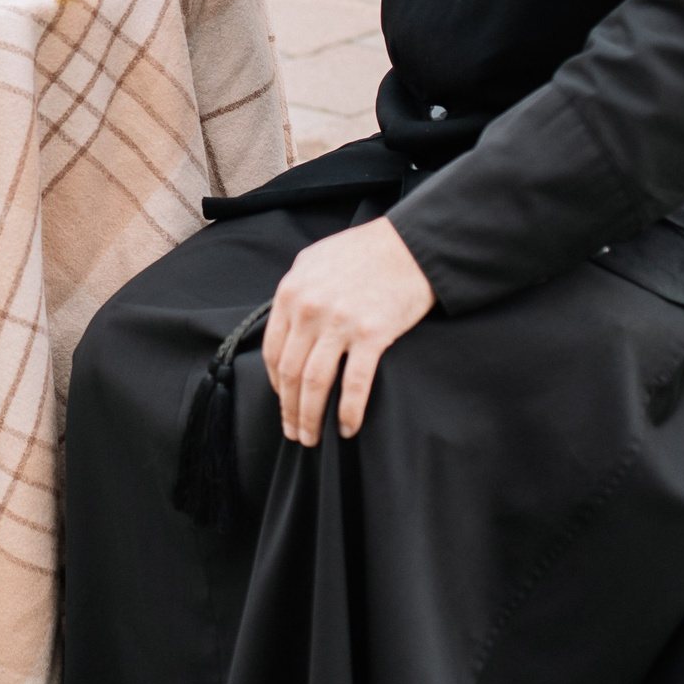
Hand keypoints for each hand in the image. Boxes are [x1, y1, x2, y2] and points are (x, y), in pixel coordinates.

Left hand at [260, 217, 436, 444]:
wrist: (410, 245)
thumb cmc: (363, 251)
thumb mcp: (314, 261)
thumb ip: (296, 292)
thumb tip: (285, 325)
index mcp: (291, 293)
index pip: (273, 350)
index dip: (275, 384)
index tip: (282, 401)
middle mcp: (309, 309)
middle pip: (290, 372)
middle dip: (289, 409)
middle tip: (294, 432)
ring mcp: (340, 323)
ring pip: (315, 383)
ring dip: (310, 417)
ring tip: (312, 438)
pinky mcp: (373, 334)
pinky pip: (354, 384)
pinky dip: (348, 411)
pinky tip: (348, 427)